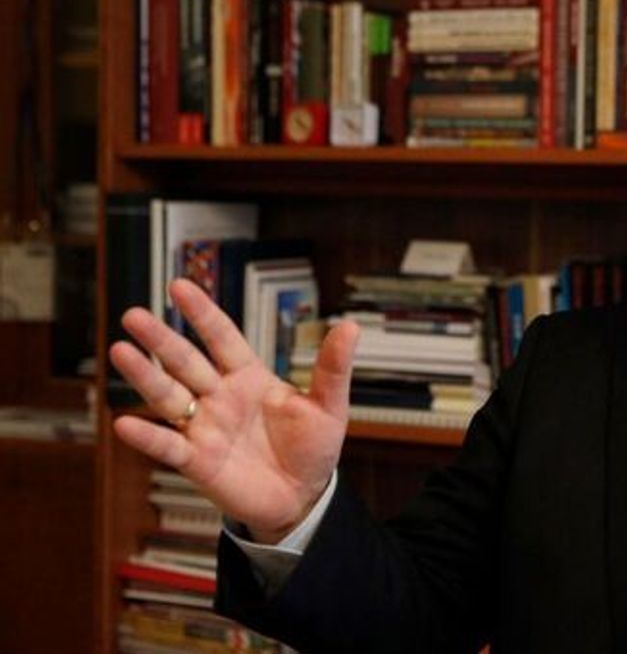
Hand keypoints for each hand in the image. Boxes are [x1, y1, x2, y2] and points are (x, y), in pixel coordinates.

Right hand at [109, 278, 359, 543]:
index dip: (202, 314)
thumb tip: (350, 326)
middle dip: (162, 339)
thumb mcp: (328, 406)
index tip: (179, 287)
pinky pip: (169, 446)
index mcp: (249, 376)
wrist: (304, 496)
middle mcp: (220, 396)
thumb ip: (332, 368)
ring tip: (120, 350)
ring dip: (145, 376)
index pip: (222, 338)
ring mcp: (205, 427)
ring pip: (169, 396)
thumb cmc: (312, 447)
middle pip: (186, 362)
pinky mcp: (198, 461)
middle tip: (134, 315)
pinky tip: (124, 423)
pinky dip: (148, 437)